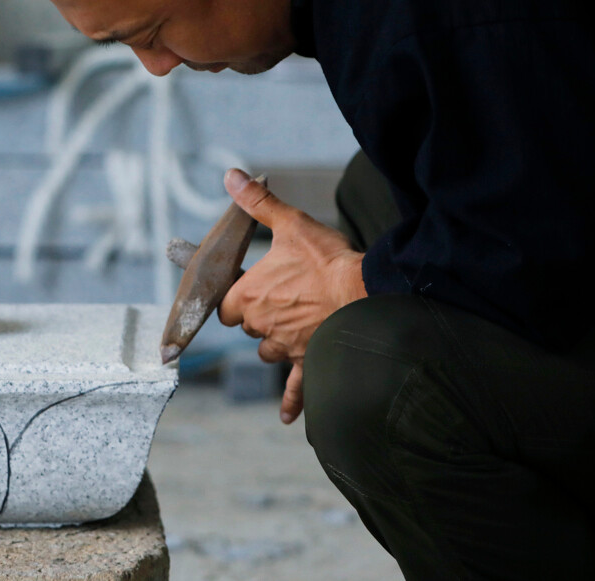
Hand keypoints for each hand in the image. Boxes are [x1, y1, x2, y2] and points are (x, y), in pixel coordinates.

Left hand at [217, 168, 365, 423]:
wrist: (368, 293)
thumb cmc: (328, 261)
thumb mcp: (290, 224)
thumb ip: (257, 203)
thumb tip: (231, 175)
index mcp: (250, 295)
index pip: (226, 305)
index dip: (237, 296)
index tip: (250, 288)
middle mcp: (262, 326)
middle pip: (248, 328)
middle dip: (260, 317)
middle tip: (283, 300)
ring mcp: (286, 348)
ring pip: (268, 352)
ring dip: (276, 344)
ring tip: (294, 329)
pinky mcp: (311, 363)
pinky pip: (297, 389)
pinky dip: (292, 402)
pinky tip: (286, 418)